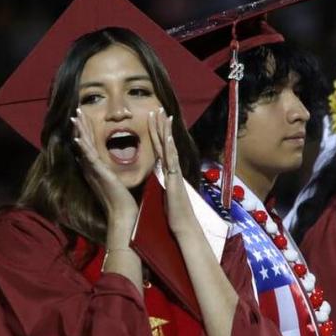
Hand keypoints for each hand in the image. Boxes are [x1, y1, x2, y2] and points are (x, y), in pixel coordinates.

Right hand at [71, 108, 137, 224]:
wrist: (122, 214)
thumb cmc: (122, 200)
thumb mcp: (116, 181)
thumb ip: (111, 172)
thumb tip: (112, 167)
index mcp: (96, 168)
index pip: (89, 145)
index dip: (86, 131)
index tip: (84, 118)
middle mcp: (91, 168)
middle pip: (84, 142)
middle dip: (81, 126)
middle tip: (77, 111)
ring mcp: (94, 170)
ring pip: (84, 146)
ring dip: (80, 131)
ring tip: (76, 117)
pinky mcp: (99, 174)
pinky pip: (90, 158)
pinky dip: (83, 148)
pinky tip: (78, 138)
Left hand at [147, 108, 198, 237]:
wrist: (183, 226)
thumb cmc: (173, 214)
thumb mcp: (162, 194)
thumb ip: (159, 184)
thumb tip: (154, 179)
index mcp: (166, 172)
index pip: (160, 149)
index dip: (156, 134)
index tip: (153, 119)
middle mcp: (171, 169)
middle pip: (165, 143)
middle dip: (161, 125)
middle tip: (158, 108)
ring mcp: (174, 173)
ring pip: (169, 147)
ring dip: (166, 131)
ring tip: (164, 115)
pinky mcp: (174, 179)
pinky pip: (172, 160)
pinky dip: (170, 148)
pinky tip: (168, 136)